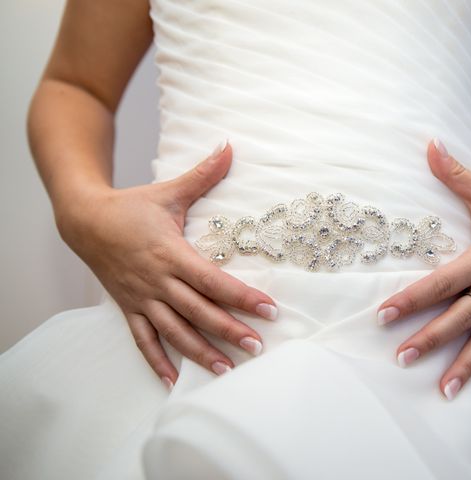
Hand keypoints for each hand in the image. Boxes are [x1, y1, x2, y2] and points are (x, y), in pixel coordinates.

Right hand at [58, 141, 278, 389]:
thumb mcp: (168, 191)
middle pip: (199, 312)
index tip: (270, 311)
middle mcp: (158, 281)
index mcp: (171, 253)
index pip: (214, 281)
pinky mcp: (128, 308)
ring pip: (174, 332)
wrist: (84, 220)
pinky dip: (157, 361)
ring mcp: (142, 298)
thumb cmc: (131, 207)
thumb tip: (230, 147)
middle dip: (229, 331)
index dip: (243, 297)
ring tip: (226, 370)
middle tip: (257, 347)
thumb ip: (202, 175)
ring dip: (200, 353)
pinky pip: (143, 340)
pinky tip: (173, 380)